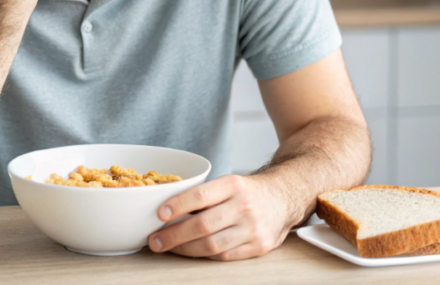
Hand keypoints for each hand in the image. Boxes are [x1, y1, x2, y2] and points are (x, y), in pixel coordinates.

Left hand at [147, 174, 293, 260]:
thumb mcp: (229, 183)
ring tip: (169, 247)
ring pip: (212, 245)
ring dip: (185, 249)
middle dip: (174, 235)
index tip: (159, 214)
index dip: (178, 205)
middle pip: (203, 225)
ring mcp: (253, 228)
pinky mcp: (259, 246)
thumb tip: (167, 212)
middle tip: (155, 240)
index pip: (200, 195)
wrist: (284, 199)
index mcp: (234, 185)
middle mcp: (244, 206)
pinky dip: (205, 256)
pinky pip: (225, 256)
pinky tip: (193, 251)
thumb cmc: (248, 192)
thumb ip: (205, 196)